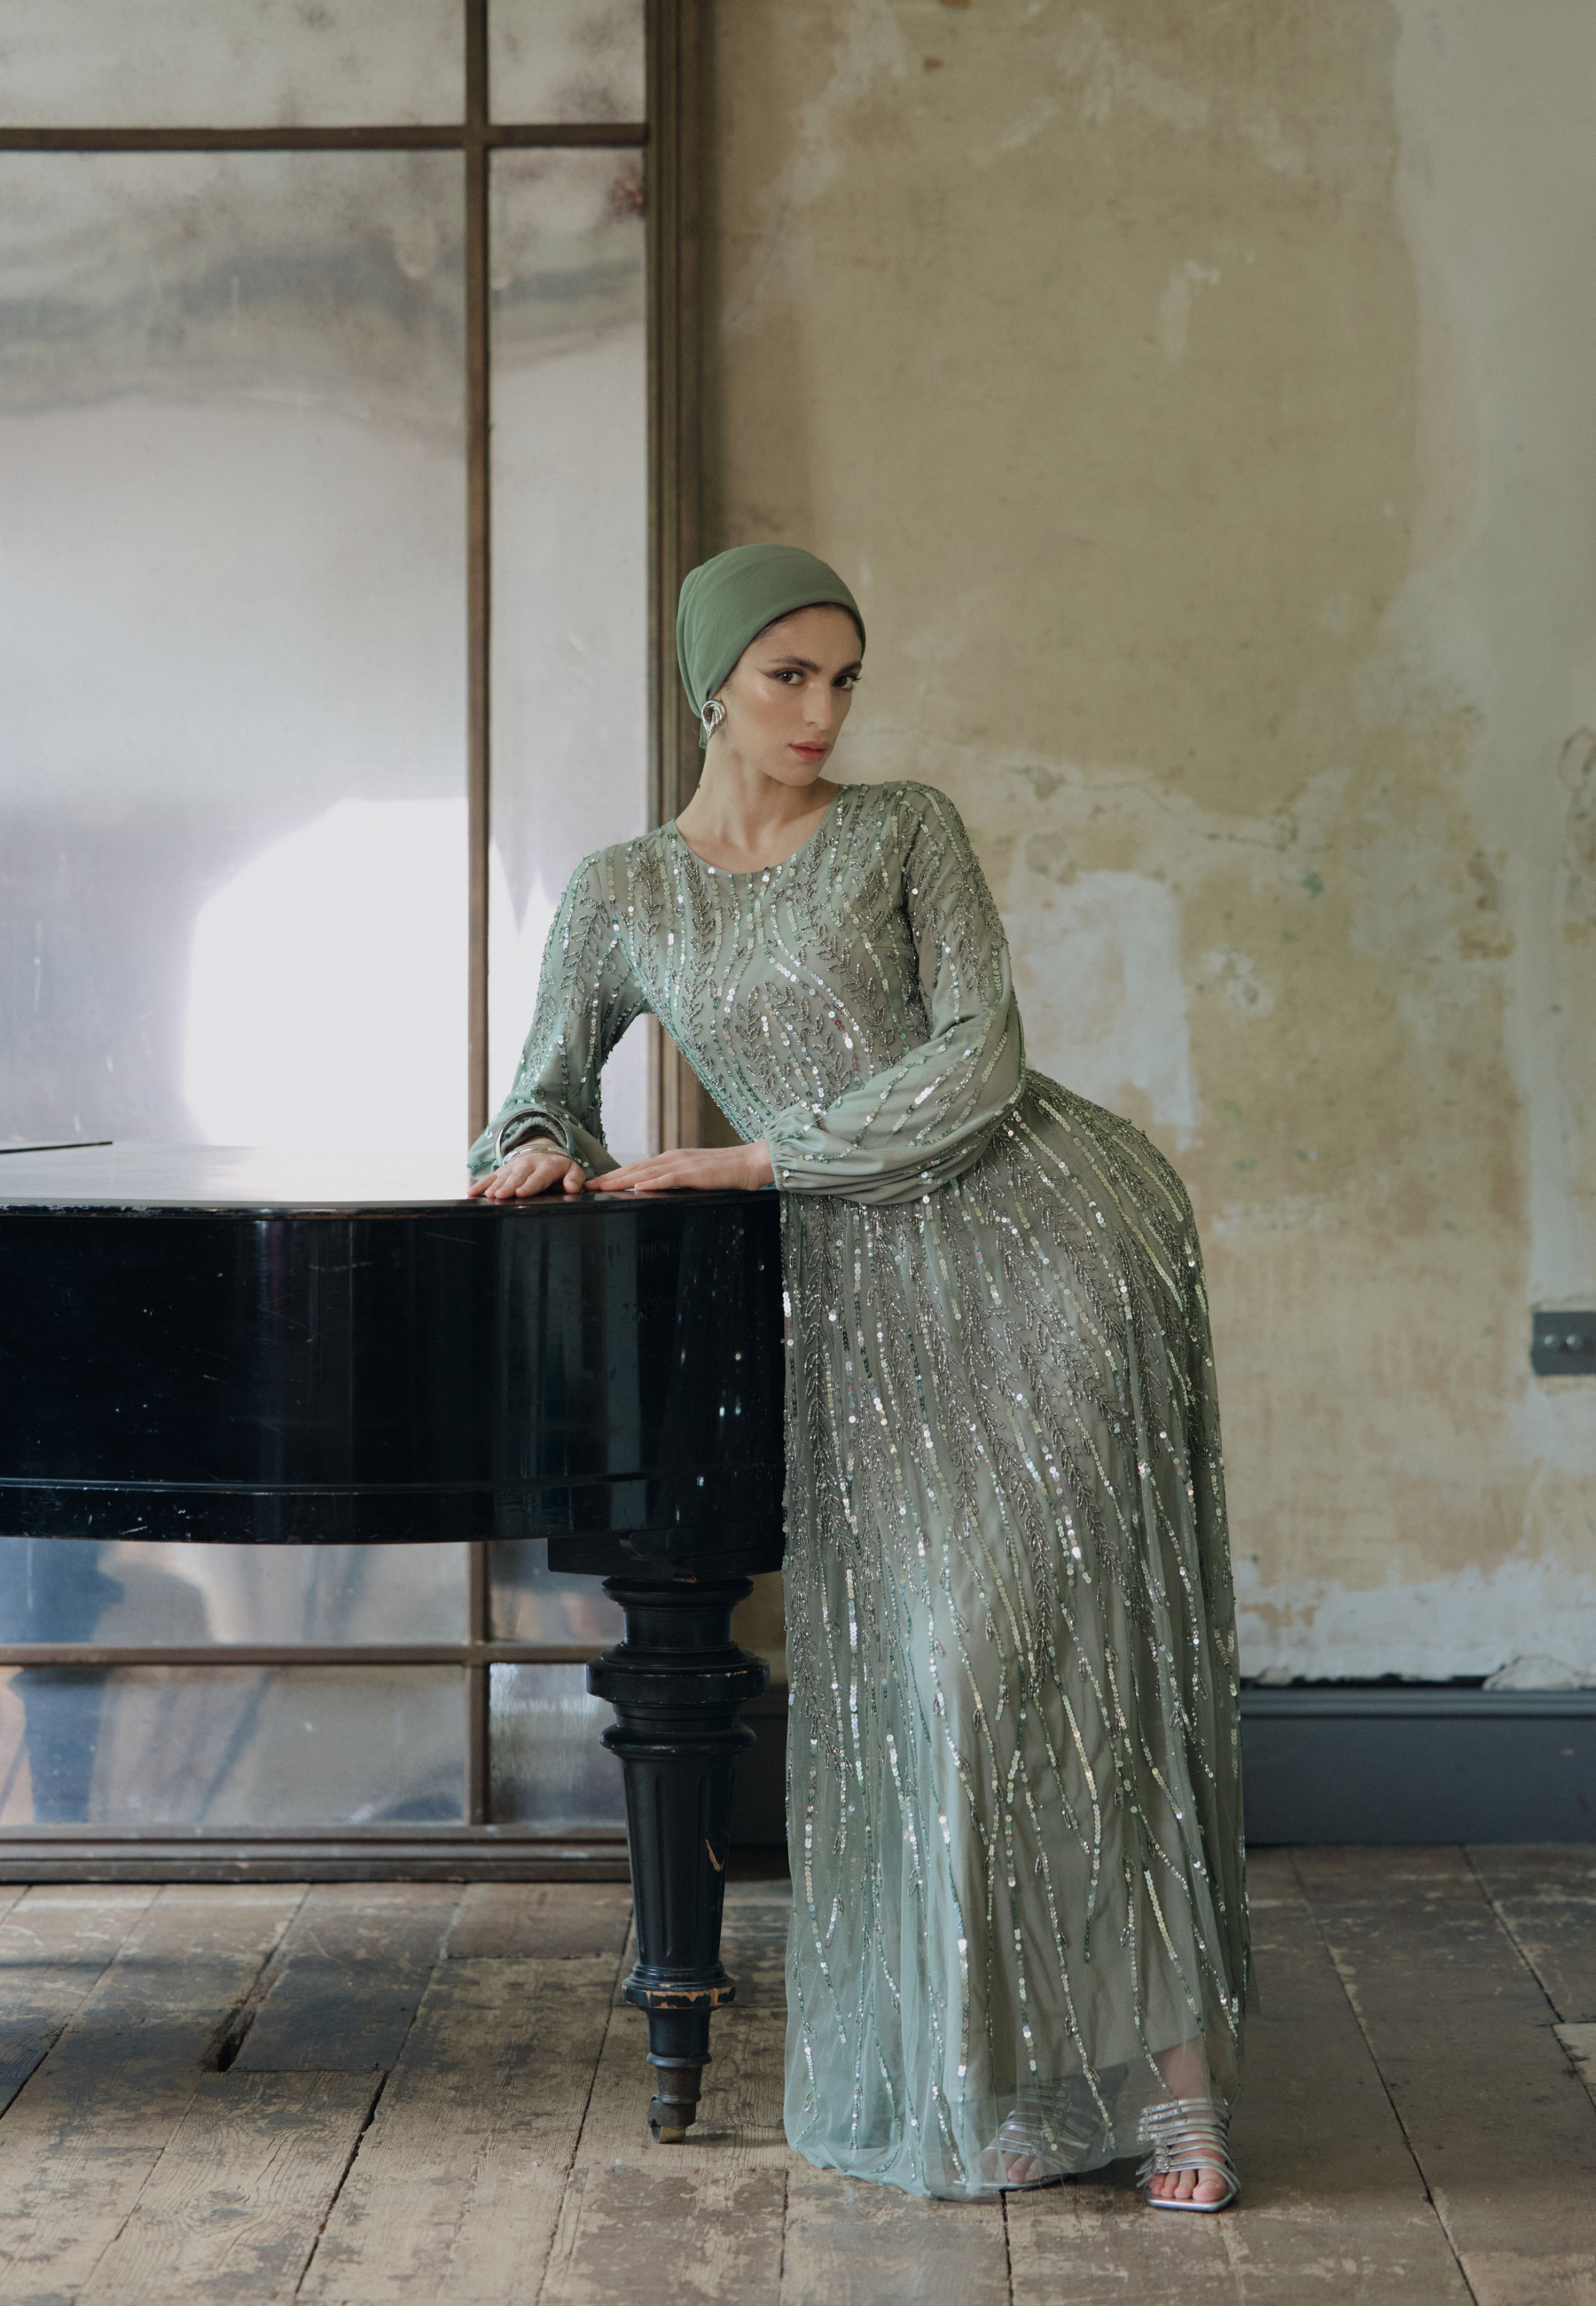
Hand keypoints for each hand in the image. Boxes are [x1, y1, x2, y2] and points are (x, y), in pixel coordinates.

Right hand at [468, 1145, 586, 1199]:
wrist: (542, 1150)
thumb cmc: (558, 1167)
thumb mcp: (572, 1169)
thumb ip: (574, 1179)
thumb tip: (572, 1188)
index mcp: (545, 1167)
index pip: (537, 1178)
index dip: (529, 1186)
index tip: (521, 1193)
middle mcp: (527, 1165)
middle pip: (517, 1178)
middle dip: (508, 1186)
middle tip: (500, 1195)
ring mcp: (513, 1167)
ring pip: (502, 1177)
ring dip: (494, 1186)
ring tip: (488, 1194)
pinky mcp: (502, 1170)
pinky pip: (490, 1177)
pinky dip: (480, 1184)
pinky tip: (472, 1192)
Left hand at [585, 1140, 773, 1194]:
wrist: (750, 1162)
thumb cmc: (725, 1173)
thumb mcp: (695, 1177)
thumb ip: (675, 1182)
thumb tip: (654, 1193)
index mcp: (671, 1160)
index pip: (636, 1169)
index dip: (614, 1176)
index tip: (594, 1184)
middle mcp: (672, 1158)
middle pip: (634, 1169)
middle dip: (609, 1178)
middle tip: (586, 1186)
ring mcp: (683, 1164)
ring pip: (645, 1172)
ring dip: (622, 1180)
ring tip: (602, 1187)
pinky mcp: (695, 1173)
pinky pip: (669, 1178)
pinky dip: (652, 1182)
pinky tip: (638, 1187)